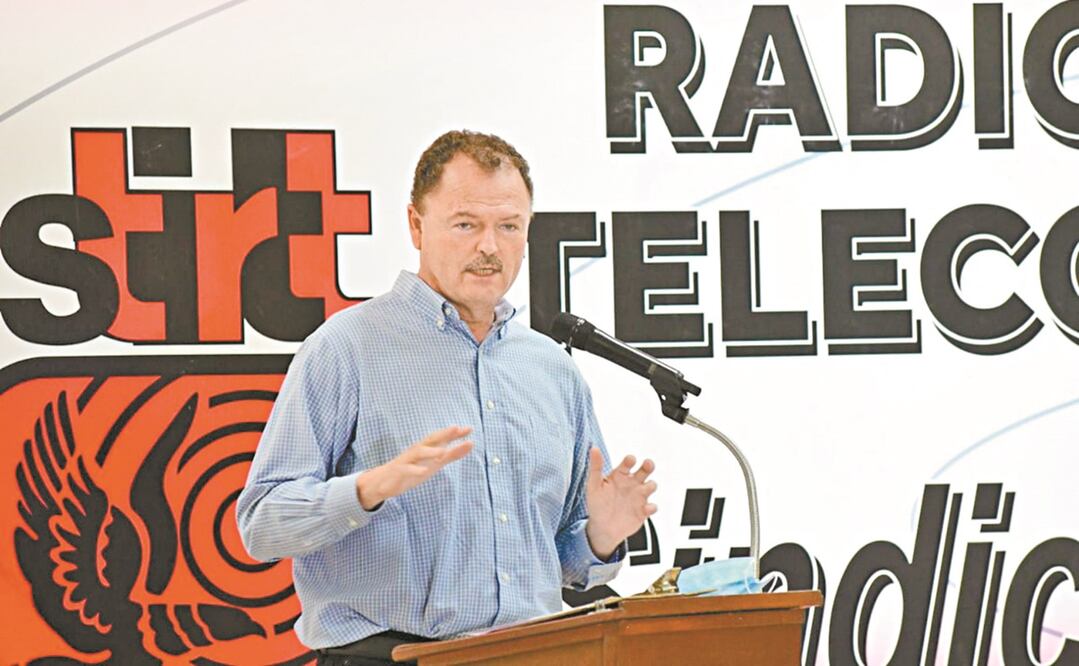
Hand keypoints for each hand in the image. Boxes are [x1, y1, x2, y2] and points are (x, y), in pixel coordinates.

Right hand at [355, 425, 473, 509]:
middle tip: (456, 428)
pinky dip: (415, 470)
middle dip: (443, 434)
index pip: (441, 437)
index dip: (454, 433)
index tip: (469, 429)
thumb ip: (452, 454)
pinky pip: (407, 470)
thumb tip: (471, 444)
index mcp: (426, 448)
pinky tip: (424, 471)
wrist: (383, 482)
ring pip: (418, 452)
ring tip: (443, 450)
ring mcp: (407, 460)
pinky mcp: (399, 472)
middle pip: (430, 440)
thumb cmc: (412, 468)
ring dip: (430, 451)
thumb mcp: (435, 463)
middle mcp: (417, 451)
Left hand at [584, 447, 657, 559]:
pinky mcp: (643, 511)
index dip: (630, 460)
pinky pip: (652, 507)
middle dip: (648, 465)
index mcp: (620, 475)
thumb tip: (594, 448)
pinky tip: (646, 508)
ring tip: (646, 488)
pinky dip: (651, 507)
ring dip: (651, 485)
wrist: (602, 528)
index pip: (628, 463)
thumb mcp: (593, 485)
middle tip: (647, 464)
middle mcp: (632, 484)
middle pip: (645, 470)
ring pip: (651, 486)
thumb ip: (595, 467)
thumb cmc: (597, 504)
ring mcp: (638, 497)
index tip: (630, 460)